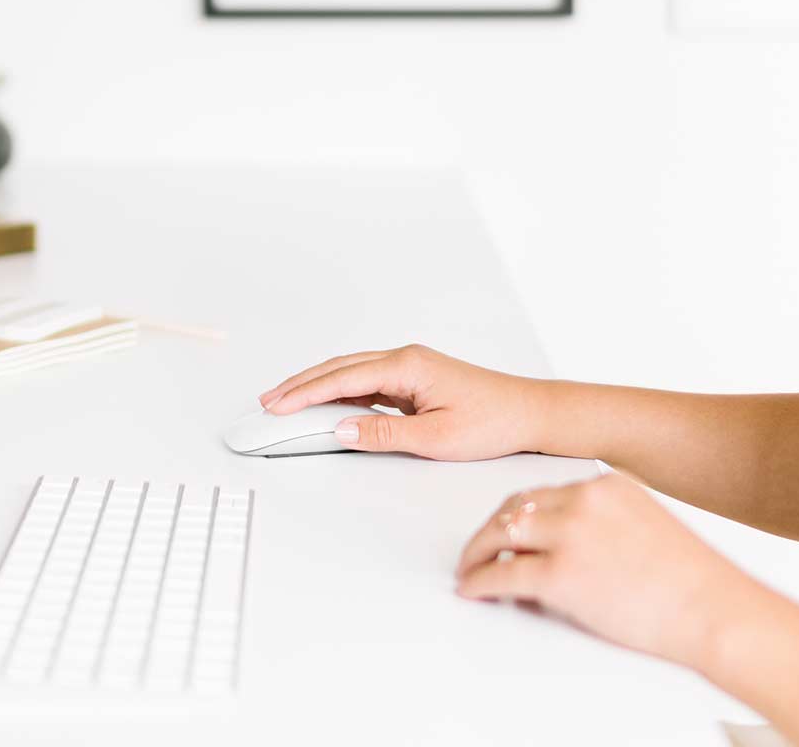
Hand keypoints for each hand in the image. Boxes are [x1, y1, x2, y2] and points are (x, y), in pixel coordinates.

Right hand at [258, 345, 550, 459]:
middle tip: (268, 401)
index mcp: (406, 366)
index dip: (304, 393)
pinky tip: (327, 404)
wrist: (530, 412)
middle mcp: (404, 358)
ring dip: (317, 385)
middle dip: (300, 384)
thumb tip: (340, 430)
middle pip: (338, 368)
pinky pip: (367, 381)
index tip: (276, 406)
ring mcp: (408, 367)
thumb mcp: (435, 438)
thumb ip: (384, 433)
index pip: (342, 378)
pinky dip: (340, 391)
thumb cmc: (493, 422)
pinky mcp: (414, 378)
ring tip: (287, 401)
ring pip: (350, 372)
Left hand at [456, 472, 751, 667]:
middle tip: (477, 548)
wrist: (718, 612)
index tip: (506, 528)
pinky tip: (473, 588)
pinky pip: (504, 574)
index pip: (543, 493)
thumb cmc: (693, 582)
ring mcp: (570, 534)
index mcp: (604, 485)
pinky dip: (480, 581)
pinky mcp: (560, 574)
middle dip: (491, 529)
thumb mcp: (645, 525)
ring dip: (479, 552)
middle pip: (516, 507)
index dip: (519, 515)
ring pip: (502, 533)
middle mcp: (583, 500)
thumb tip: (562, 544)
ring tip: (470, 567)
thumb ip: (603, 524)